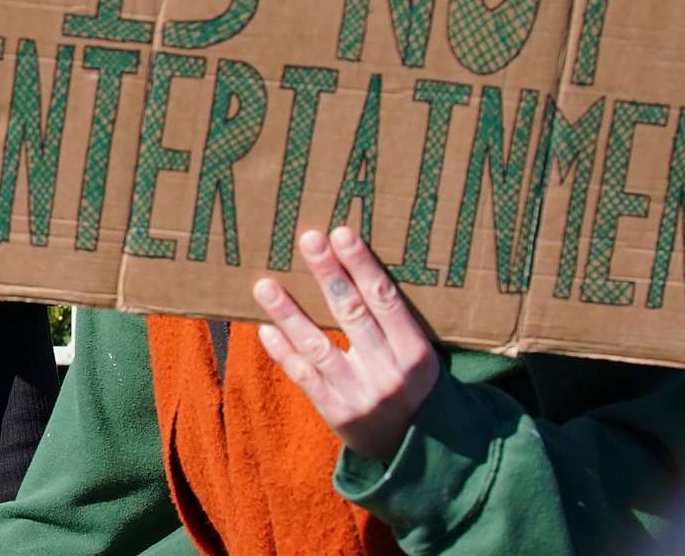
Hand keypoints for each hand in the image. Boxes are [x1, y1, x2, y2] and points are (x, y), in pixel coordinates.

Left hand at [252, 226, 440, 462]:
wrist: (417, 450)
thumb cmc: (413, 386)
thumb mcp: (419, 355)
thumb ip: (395, 321)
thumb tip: (355, 266)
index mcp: (416, 352)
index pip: (385, 299)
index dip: (362, 265)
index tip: (341, 233)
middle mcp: (389, 372)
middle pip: (352, 313)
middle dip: (328, 273)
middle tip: (308, 239)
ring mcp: (360, 394)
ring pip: (319, 346)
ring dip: (289, 313)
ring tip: (265, 285)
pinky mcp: (337, 413)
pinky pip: (305, 377)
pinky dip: (284, 352)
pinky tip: (266, 329)